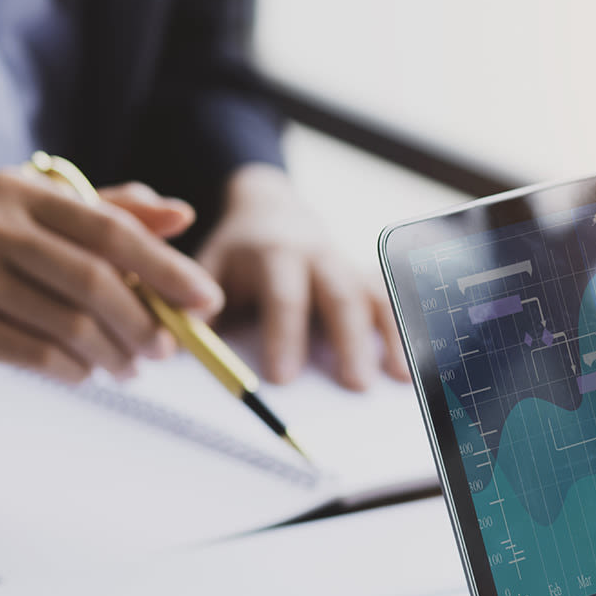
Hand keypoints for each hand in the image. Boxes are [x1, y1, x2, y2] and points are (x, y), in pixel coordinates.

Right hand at [0, 170, 221, 384]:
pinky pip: (41, 356)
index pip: (111, 229)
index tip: (208, 302)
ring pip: (71, 324)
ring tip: (131, 368)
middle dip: (145, 321)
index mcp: (22, 190)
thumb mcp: (54, 228)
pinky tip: (86, 372)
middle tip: (169, 349)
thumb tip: (182, 214)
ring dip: (115, 354)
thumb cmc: (2, 266)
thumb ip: (117, 217)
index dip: (168, 267)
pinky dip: (78, 370)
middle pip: (94, 279)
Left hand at [196, 163, 407, 389]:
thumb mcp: (208, 265)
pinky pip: (390, 301)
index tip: (283, 378)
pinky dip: (404, 329)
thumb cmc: (236, 253)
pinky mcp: (366, 277)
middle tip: (354, 385)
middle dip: (348, 341)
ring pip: (374, 297)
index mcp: (274, 253)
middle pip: (339, 296)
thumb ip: (198, 302)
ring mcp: (348, 265)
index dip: (284, 335)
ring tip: (397, 377)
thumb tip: (184, 341)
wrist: (271, 210)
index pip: (283, 295)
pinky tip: (411, 364)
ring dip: (388, 336)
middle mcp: (318, 256)